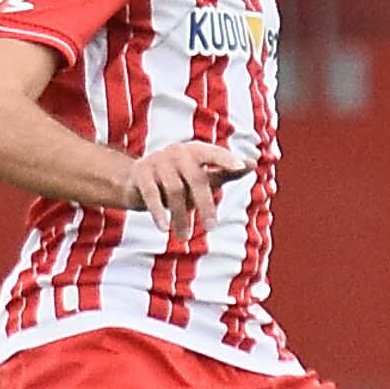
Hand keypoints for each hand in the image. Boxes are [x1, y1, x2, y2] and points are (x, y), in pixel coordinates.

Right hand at [122, 138, 256, 236]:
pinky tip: (164, 227)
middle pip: (197, 180)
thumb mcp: (203, 177)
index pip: (215, 154)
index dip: (227, 160)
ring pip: (175, 191)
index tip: (242, 168)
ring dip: (181, 216)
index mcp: (196, 151)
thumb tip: (253, 163)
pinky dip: (159, 212)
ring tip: (185, 237)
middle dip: (205, 206)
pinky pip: (152, 194)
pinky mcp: (141, 172)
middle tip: (212, 228)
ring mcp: (158, 160)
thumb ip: (227, 171)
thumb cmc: (179, 180)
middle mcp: (178, 151)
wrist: (135, 181)